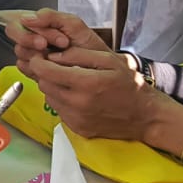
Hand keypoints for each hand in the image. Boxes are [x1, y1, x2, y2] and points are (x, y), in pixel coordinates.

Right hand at [7, 8, 109, 72]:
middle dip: (31, 42)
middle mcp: (33, 39)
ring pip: (20, 54)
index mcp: (40, 24)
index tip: (47, 40)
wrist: (100, 68)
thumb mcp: (74, 25)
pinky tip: (52, 69)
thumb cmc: (89, 46)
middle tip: (47, 47)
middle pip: (15, 38)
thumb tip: (26, 17)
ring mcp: (34, 56)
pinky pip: (25, 69)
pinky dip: (38, 68)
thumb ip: (50, 16)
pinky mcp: (36, 71)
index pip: (18, 24)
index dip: (29, 32)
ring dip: (38, 57)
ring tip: (57, 59)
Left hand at [30, 46, 182, 153]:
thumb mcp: (110, 60)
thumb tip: (53, 55)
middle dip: (45, 73)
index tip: (40, 57)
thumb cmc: (129, 84)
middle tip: (54, 66)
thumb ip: (79, 55)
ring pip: (49, 97)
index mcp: (87, 83)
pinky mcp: (77, 128)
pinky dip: (61, 100)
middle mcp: (79, 103)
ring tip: (68, 80)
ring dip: (53, 87)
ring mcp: (77, 118)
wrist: (145, 116)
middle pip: (44, 84)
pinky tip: (76, 95)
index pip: (46, 72)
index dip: (38, 62)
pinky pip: (58, 110)